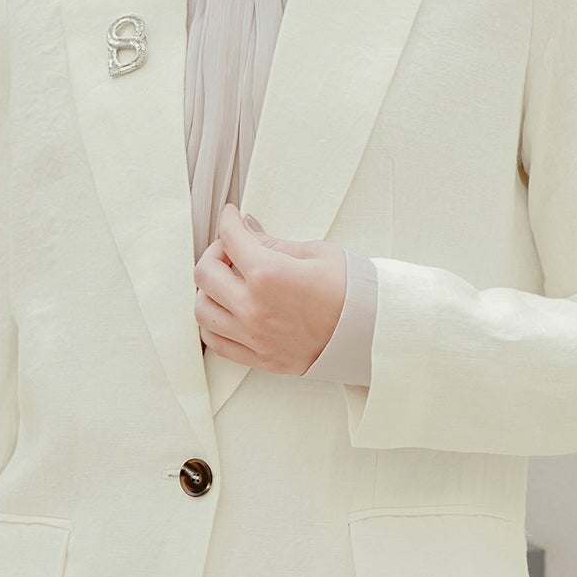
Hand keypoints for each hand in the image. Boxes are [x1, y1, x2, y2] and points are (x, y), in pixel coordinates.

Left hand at [194, 203, 346, 373]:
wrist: (373, 332)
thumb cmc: (352, 290)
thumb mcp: (314, 253)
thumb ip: (272, 243)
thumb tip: (246, 229)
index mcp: (268, 275)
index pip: (230, 238)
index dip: (228, 220)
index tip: (231, 216)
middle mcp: (254, 309)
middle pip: (205, 274)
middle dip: (215, 253)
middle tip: (232, 248)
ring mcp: (255, 337)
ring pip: (203, 310)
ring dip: (210, 290)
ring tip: (229, 282)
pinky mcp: (261, 359)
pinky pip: (216, 343)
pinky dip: (214, 323)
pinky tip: (228, 311)